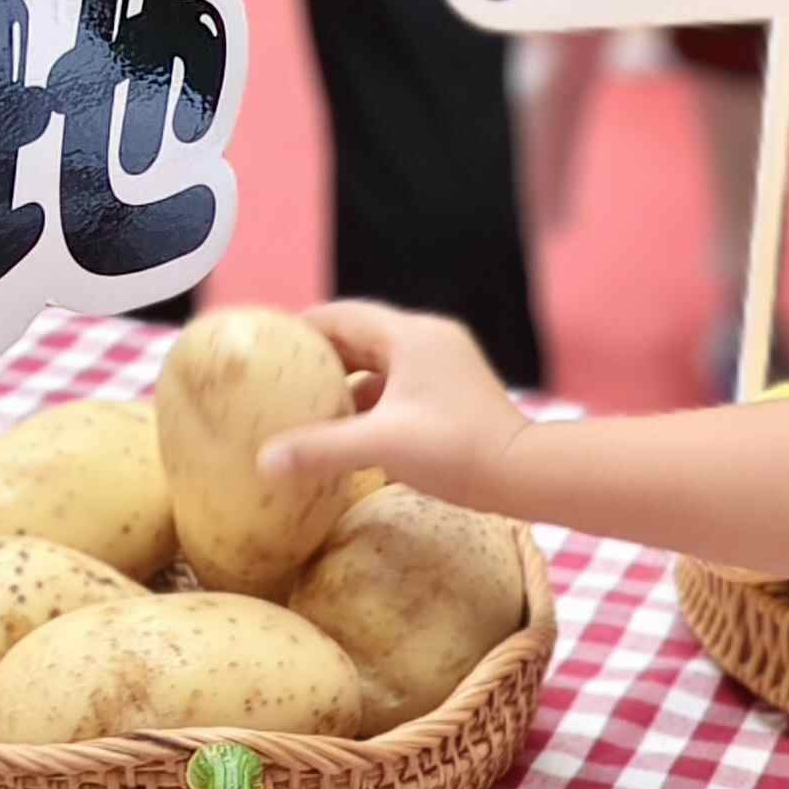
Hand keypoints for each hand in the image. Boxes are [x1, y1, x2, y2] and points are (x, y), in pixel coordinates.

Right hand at [261, 303, 530, 510]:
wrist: (525, 472)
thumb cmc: (458, 451)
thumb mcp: (381, 446)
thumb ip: (321, 449)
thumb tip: (263, 460)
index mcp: (410, 336)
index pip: (342, 315)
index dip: (302, 328)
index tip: (269, 345)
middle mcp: (429, 339)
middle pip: (360, 336)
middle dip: (320, 355)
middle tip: (280, 376)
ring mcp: (445, 363)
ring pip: (381, 361)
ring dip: (346, 380)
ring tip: (307, 404)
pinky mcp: (453, 389)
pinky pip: (400, 382)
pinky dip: (371, 398)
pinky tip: (351, 428)